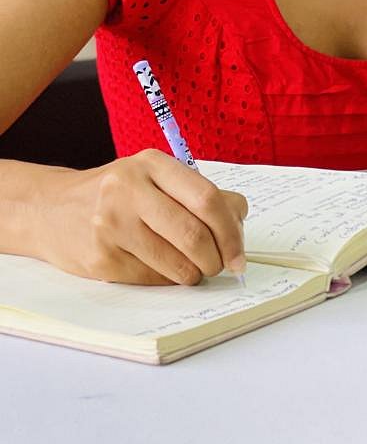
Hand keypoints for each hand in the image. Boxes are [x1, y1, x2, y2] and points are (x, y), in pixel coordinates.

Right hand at [39, 149, 247, 284]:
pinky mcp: (100, 258)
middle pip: (193, 233)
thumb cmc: (116, 194)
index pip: (206, 198)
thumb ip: (196, 192)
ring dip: (195, 273)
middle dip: (217, 257)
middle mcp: (128, 190)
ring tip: (195, 269)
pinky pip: (152, 278)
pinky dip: (170, 280)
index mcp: (151, 163)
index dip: (231, 230)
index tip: (239, 252)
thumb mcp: (153, 177)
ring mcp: (110, 225)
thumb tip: (239, 217)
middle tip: (222, 266)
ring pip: (175, 262)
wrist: (50, 209)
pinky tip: (167, 271)